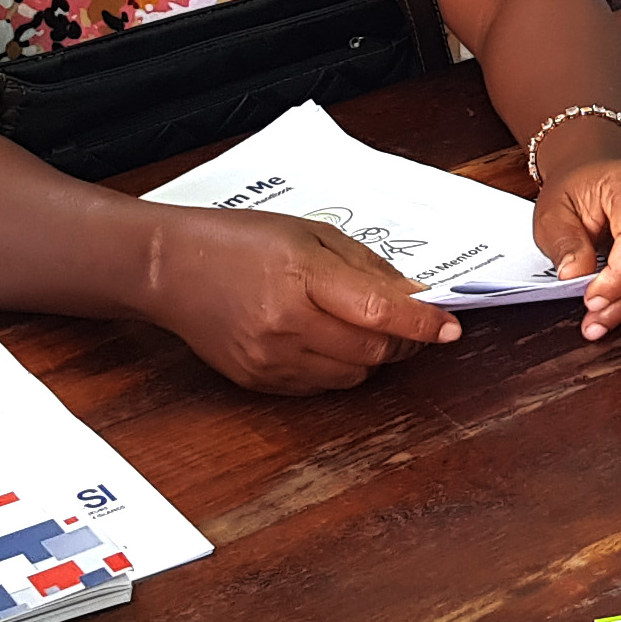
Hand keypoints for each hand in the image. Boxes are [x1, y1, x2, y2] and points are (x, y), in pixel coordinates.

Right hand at [145, 206, 459, 393]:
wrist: (170, 269)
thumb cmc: (237, 241)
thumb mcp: (308, 234)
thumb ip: (364, 266)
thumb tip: (412, 294)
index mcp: (300, 278)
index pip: (379, 311)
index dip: (421, 323)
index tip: (450, 327)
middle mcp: (285, 325)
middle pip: (372, 353)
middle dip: (401, 342)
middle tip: (410, 325)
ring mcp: (270, 359)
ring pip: (351, 376)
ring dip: (370, 357)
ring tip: (358, 327)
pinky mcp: (258, 381)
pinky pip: (320, 387)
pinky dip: (337, 369)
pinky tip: (323, 340)